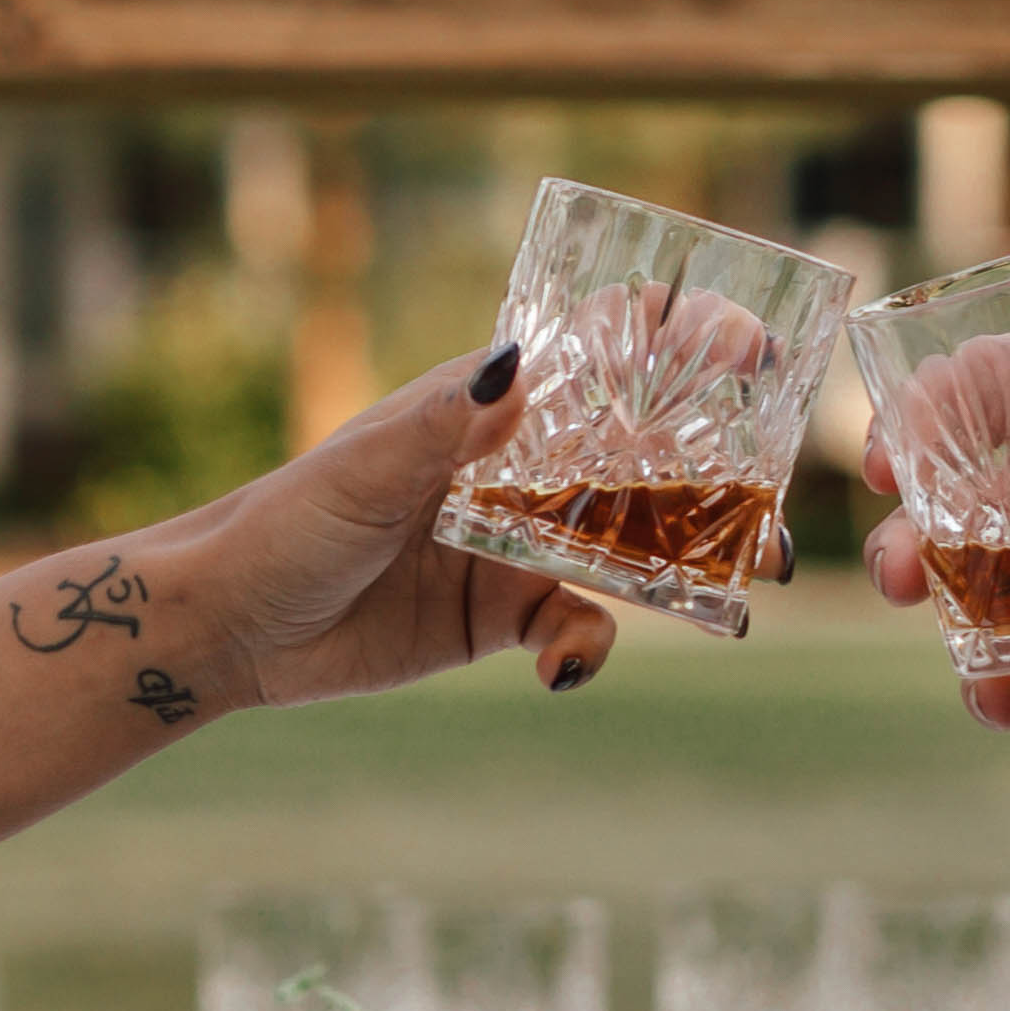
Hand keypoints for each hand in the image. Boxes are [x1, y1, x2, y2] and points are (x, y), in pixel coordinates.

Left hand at [190, 344, 789, 710]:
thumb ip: (442, 424)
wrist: (231, 625)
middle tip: (778, 508)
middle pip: (645, 453)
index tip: (753, 353)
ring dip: (695, 561)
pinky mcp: (504, 615)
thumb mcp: (366, 469)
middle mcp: (521, 465)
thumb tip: (515, 363)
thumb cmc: (287, 522)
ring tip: (750, 583)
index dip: (683, 338)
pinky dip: (588, 646)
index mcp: (491, 405)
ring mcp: (519, 541)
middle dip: (720, 473)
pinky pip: (579, 626)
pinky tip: (560, 672)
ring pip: (635, 543)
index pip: (605, 348)